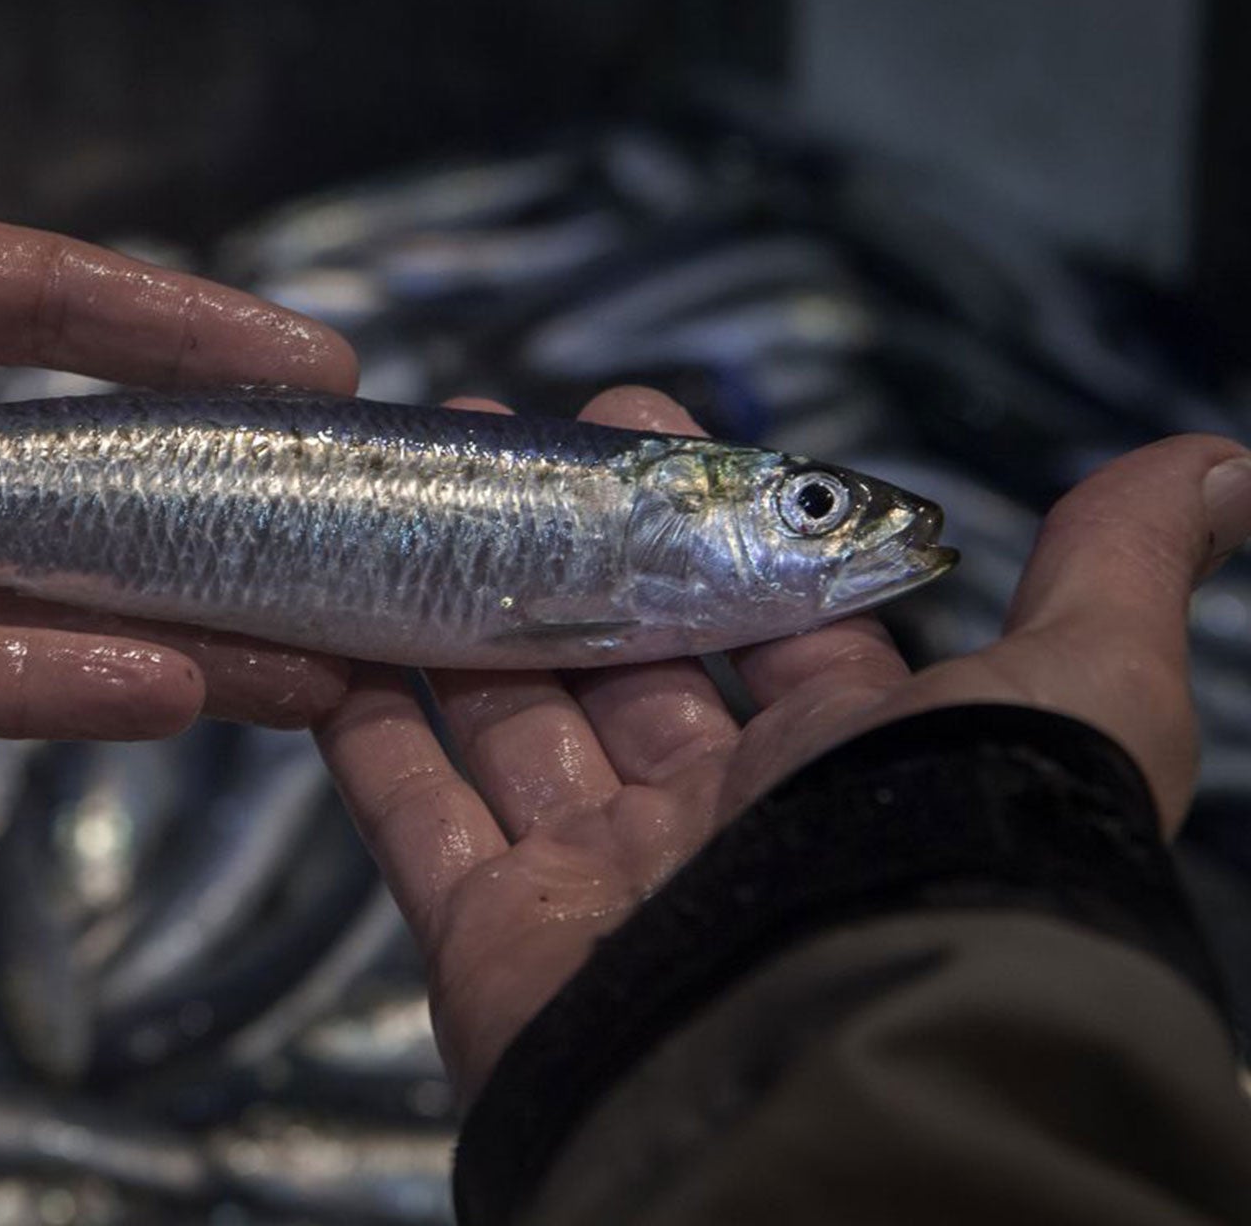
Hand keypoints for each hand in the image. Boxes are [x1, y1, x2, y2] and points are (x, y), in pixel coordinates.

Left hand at [0, 0, 356, 737]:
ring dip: (159, 623)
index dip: (172, 330)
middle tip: (338, 536)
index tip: (304, 356)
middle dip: (193, 508)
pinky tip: (172, 689)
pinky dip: (34, 679)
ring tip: (310, 654)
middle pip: (49, 472)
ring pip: (7, 588)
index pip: (37, 307)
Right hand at [313, 384, 1250, 1099]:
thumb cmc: (940, 869)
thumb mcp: (1068, 701)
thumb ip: (1110, 579)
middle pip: (611, 654)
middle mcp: (710, 819)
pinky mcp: (491, 940)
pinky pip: (412, 815)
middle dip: (552, 538)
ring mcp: (592, 880)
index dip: (695, 511)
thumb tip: (1217, 467)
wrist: (815, 1078)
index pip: (751, 615)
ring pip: (500, 720)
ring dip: (449, 607)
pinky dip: (366, 728)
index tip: (633, 416)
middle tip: (487, 435)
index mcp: (832, 766)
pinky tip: (332, 633)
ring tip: (404, 490)